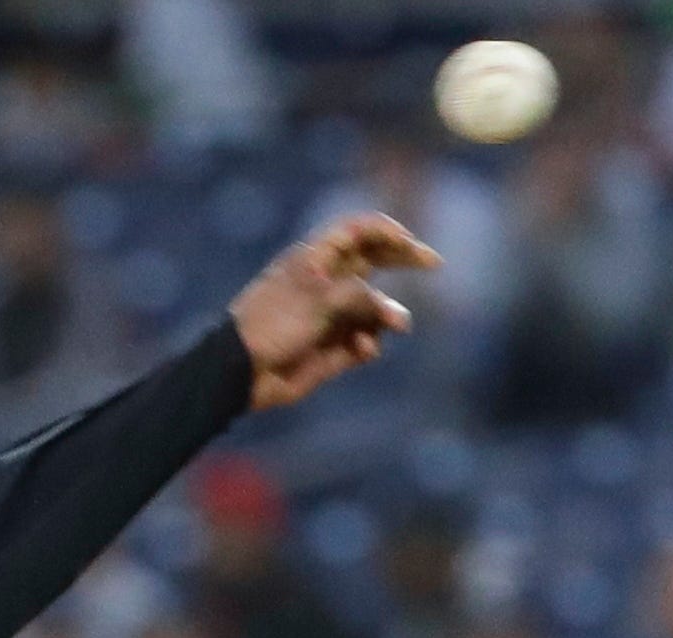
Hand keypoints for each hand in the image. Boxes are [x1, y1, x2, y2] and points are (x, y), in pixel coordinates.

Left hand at [229, 213, 437, 410]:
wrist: (238, 372)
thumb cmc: (274, 324)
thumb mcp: (322, 299)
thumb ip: (364, 299)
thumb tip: (398, 317)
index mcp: (315, 259)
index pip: (358, 231)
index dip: (387, 231)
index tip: (411, 241)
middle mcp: (324, 283)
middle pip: (372, 262)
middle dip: (402, 262)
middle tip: (433, 264)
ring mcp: (328, 316)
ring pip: (372, 308)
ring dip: (383, 316)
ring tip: (389, 327)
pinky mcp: (328, 348)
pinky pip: (362, 341)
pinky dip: (367, 343)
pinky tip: (362, 350)